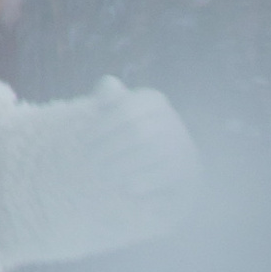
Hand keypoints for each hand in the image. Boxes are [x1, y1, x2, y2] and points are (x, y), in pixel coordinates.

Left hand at [88, 78, 200, 222]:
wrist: (167, 171)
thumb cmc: (132, 139)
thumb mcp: (117, 116)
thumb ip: (110, 99)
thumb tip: (108, 84)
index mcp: (153, 101)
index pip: (126, 108)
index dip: (102, 125)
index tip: (84, 140)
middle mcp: (171, 121)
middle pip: (136, 132)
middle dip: (108, 148)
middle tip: (89, 161)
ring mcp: (182, 146)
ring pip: (148, 154)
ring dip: (119, 166)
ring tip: (102, 174)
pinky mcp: (185, 171)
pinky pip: (160, 176)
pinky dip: (140, 182)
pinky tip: (124, 187)